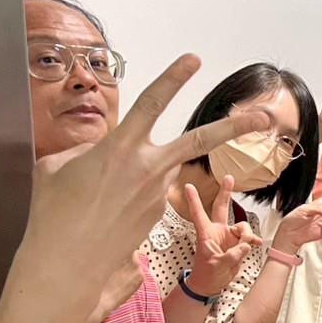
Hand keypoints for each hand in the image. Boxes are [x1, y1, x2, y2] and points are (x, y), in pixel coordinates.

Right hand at [20, 55, 268, 322]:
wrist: (67, 263)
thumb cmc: (54, 212)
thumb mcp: (59, 167)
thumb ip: (88, 150)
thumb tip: (103, 150)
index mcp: (120, 148)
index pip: (152, 104)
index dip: (173, 79)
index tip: (193, 59)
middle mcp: (148, 168)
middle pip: (201, 140)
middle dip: (237, 127)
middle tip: (266, 116)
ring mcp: (158, 193)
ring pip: (159, 168)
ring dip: (139, 176)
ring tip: (101, 200)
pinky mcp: (159, 214)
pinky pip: (147, 192)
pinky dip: (131, 195)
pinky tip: (105, 214)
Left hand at [182, 178, 262, 297]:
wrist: (211, 285)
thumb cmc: (207, 274)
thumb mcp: (218, 265)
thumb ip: (232, 254)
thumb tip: (246, 245)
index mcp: (206, 234)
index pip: (198, 214)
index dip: (194, 200)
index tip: (188, 186)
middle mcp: (217, 231)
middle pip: (221, 207)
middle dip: (226, 192)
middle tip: (228, 178)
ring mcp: (228, 236)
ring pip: (242, 226)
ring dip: (246, 235)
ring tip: (245, 246)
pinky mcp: (238, 243)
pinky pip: (249, 237)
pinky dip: (253, 240)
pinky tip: (256, 244)